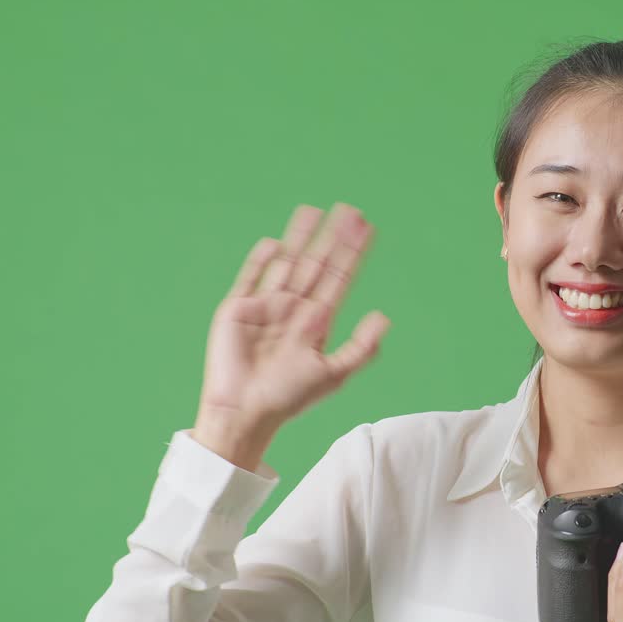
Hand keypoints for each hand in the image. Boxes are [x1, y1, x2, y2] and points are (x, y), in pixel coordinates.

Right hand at [193, 203, 389, 468]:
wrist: (246, 411)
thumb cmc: (289, 398)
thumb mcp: (333, 374)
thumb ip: (361, 347)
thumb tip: (384, 317)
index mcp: (317, 322)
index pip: (339, 279)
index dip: (352, 254)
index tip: (367, 230)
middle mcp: (294, 309)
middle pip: (317, 264)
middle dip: (333, 239)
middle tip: (349, 210)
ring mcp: (266, 306)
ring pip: (287, 263)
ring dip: (300, 238)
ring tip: (313, 211)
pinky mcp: (238, 309)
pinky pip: (251, 278)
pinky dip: (261, 260)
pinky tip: (276, 242)